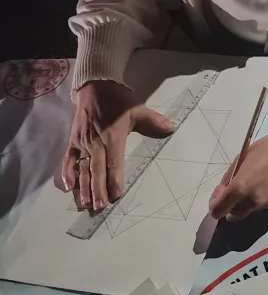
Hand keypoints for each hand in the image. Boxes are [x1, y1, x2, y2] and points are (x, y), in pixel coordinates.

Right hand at [60, 81, 176, 210]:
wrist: (95, 87)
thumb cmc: (118, 101)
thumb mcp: (138, 109)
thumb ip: (154, 121)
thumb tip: (172, 127)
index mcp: (113, 137)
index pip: (114, 163)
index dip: (114, 180)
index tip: (116, 195)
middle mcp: (95, 143)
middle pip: (97, 170)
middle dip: (98, 190)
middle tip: (99, 207)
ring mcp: (82, 142)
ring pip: (82, 168)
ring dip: (84, 186)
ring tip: (86, 203)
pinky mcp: (73, 141)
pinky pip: (68, 159)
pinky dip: (67, 173)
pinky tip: (69, 186)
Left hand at [208, 124, 267, 221]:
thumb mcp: (243, 157)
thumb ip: (230, 177)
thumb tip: (225, 190)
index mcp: (240, 188)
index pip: (217, 211)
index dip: (215, 203)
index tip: (221, 191)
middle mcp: (251, 201)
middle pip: (232, 216)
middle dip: (230, 206)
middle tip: (234, 191)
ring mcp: (266, 204)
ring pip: (247, 211)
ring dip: (244, 203)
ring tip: (253, 183)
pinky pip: (261, 206)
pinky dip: (258, 199)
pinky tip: (266, 183)